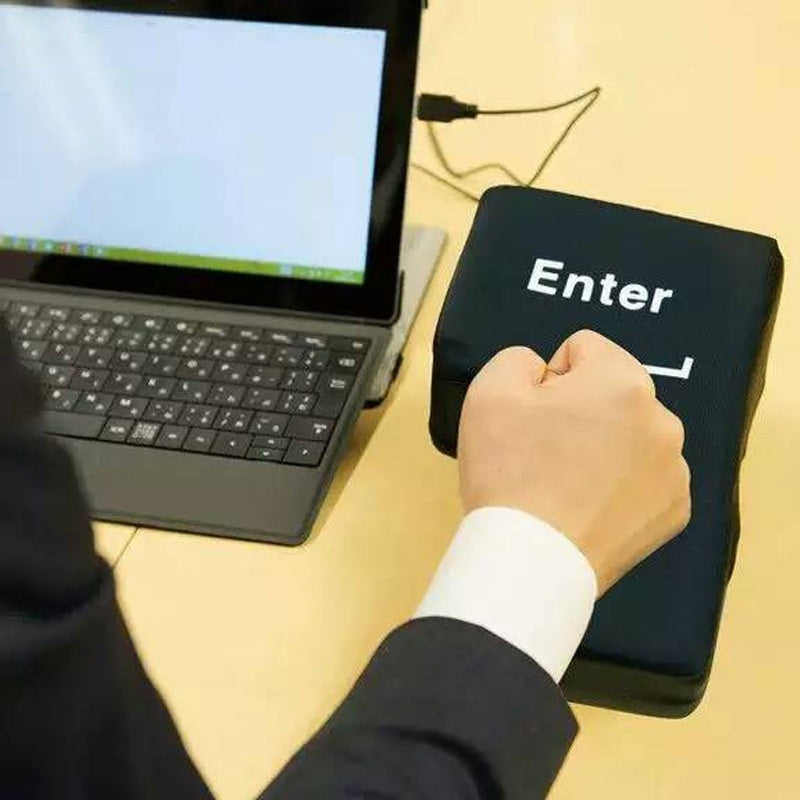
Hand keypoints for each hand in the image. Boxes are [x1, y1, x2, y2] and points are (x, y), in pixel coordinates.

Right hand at [457, 330, 690, 594]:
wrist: (531, 559)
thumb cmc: (510, 470)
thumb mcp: (491, 391)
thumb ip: (520, 359)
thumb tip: (545, 373)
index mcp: (622, 381)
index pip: (583, 350)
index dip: (549, 379)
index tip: (533, 416)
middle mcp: (662, 419)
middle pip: (612, 393)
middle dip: (582, 410)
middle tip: (546, 451)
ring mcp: (674, 469)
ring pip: (631, 436)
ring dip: (604, 447)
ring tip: (567, 484)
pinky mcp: (675, 511)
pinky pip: (644, 479)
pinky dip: (620, 487)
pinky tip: (588, 508)